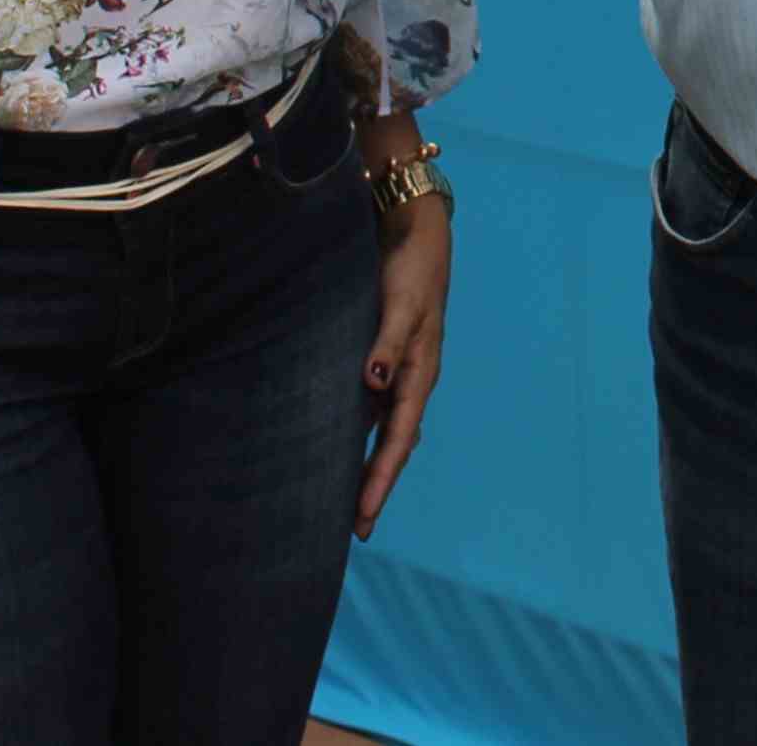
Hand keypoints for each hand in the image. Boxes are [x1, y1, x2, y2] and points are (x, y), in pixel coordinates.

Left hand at [356, 198, 451, 537]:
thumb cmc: (411, 263)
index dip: (380, 480)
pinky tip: (334, 442)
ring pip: (381, 429)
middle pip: (393, 445)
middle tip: (355, 529)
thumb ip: (389, 342)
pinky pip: (369, 406)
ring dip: (366, 463)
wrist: (415, 226)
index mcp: (421, 372)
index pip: (399, 440)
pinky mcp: (381, 354)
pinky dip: (356, 431)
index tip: (362, 517)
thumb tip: (376, 383)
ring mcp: (397, 369)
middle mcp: (410, 378)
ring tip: (342, 499)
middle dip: (375, 486)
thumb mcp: (403, 301)